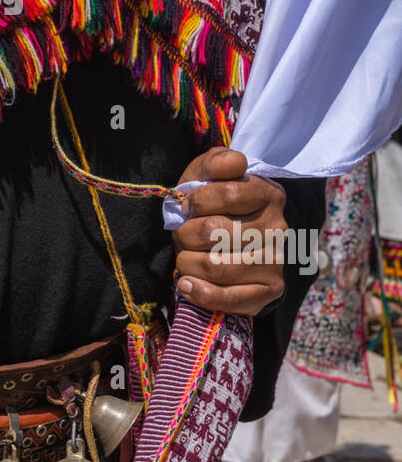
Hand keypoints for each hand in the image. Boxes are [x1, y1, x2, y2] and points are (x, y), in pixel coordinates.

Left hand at [171, 147, 286, 316]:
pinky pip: (228, 299)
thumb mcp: (209, 174)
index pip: (224, 194)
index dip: (195, 202)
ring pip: (214, 266)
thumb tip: (236, 163)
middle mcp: (278, 228)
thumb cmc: (213, 204)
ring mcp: (276, 262)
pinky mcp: (269, 292)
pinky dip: (199, 293)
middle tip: (182, 235)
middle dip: (184, 234)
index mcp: (269, 193)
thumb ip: (217, 162)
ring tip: (185, 256)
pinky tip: (186, 284)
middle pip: (213, 232)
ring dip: (186, 262)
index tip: (186, 207)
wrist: (233, 243)